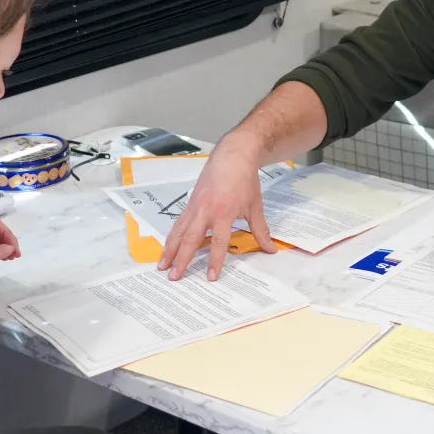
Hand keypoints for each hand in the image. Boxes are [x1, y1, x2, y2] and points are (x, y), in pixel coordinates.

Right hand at [157, 134, 277, 280]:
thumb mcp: (255, 206)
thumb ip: (260, 231)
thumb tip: (271, 250)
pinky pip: (178, 223)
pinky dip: (171, 237)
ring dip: (170, 250)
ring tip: (162, 267)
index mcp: (224, 212)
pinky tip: (167, 248)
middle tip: (174, 277)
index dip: (215, 260)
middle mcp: (206, 210)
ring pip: (179, 232)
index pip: (219, 242)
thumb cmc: (245, 181)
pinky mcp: (190, 203)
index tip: (210, 277)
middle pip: (190, 239)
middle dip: (181, 259)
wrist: (232, 156)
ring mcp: (195, 206)